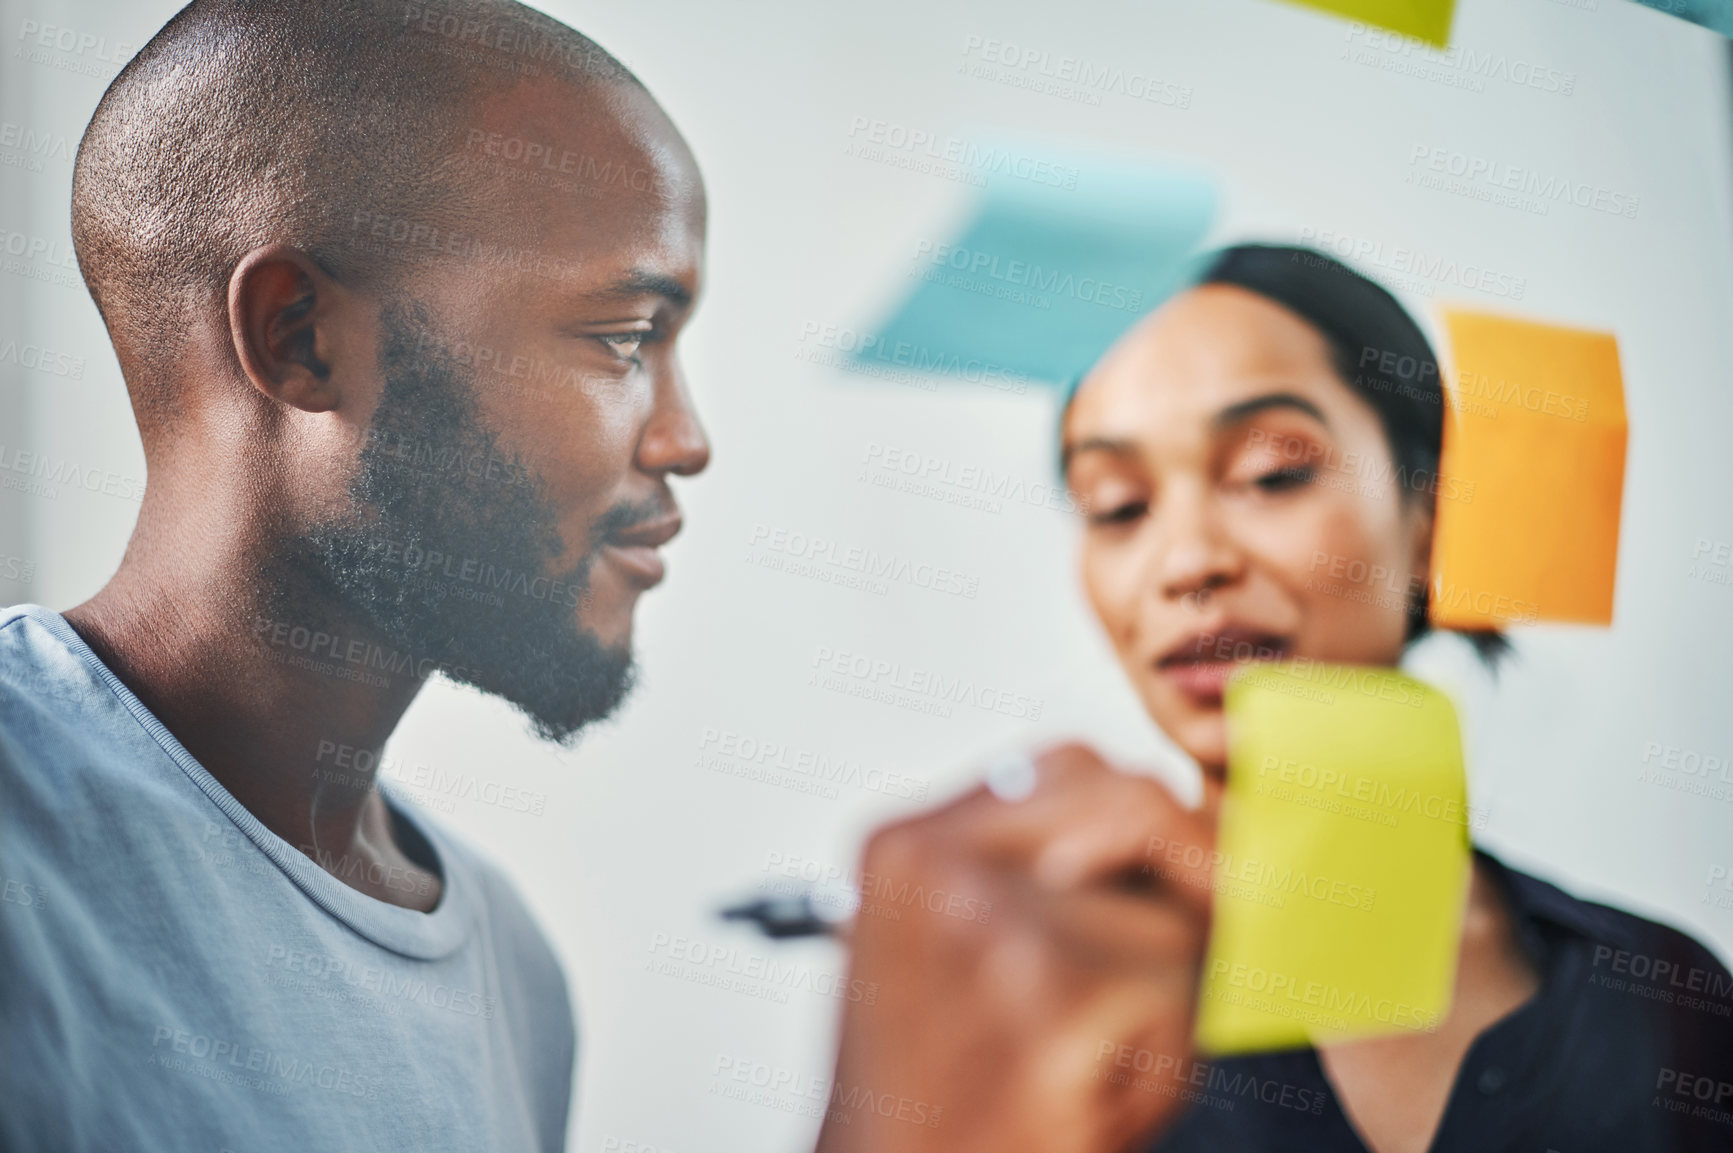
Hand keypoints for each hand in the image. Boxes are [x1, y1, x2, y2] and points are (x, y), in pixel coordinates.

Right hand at [816, 743, 1215, 1152]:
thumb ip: (1033, 869)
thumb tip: (1177, 818)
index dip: (1139, 824)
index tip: (1161, 884)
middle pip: (1135, 805)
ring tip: (1089, 1060)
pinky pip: (1179, 996)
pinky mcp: (1051, 998)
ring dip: (1166, 996)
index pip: (1071, 766)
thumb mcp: (950, 946)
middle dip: (1183, 882)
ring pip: (1170, 916)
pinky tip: (1090, 1100)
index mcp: (904, 843)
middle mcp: (937, 862)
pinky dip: (1162, 1060)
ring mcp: (992, 923)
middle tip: (1171, 968)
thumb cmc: (934, 1095)